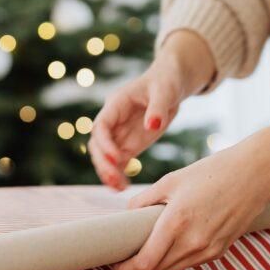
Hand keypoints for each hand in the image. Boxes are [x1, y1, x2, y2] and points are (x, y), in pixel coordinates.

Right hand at [88, 30, 214, 189]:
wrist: (172, 83)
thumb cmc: (166, 81)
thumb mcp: (165, 90)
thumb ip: (158, 108)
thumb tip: (153, 126)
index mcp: (116, 104)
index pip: (101, 126)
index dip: (105, 143)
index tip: (116, 159)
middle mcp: (113, 120)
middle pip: (98, 144)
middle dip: (103, 163)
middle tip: (114, 180)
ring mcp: (119, 134)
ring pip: (105, 156)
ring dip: (108, 172)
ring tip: (118, 188)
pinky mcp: (129, 144)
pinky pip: (119, 162)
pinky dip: (119, 175)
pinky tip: (124, 187)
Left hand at [113, 123, 269, 269]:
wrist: (256, 173)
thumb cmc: (212, 172)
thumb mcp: (170, 181)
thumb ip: (143, 201)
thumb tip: (126, 216)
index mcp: (176, 223)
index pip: (144, 264)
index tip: (116, 266)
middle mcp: (193, 242)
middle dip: (138, 267)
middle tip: (127, 254)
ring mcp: (209, 249)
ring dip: (157, 265)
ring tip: (148, 248)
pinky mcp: (221, 250)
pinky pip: (190, 264)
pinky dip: (176, 259)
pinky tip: (173, 244)